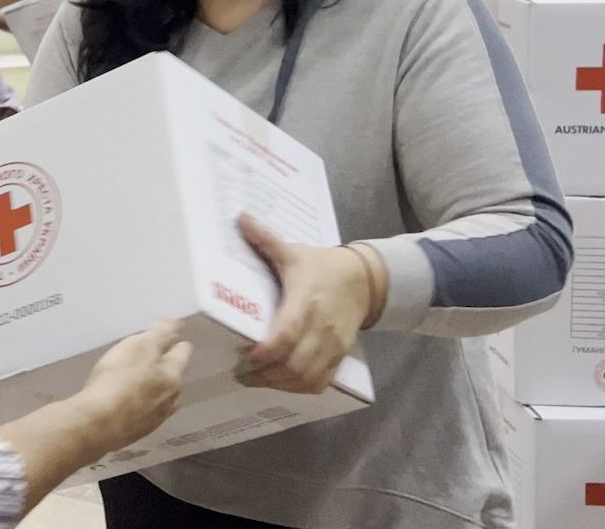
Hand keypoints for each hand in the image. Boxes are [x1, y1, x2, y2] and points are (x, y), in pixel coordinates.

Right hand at [76, 320, 190, 451]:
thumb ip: (159, 334)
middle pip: (173, 376)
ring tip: (137, 381)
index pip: (183, 352)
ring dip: (154, 387)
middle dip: (164, 366)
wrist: (98, 423)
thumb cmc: (118, 379)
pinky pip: (145, 412)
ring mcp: (156, 418)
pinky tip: (125, 402)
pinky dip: (139, 404)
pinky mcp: (140, 431)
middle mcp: (171, 398)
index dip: (174, 340)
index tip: (167, 334)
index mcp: (173, 375)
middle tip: (147, 357)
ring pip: (161, 396)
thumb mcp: (137, 346)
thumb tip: (176, 323)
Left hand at [236, 215, 375, 393]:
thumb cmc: (322, 266)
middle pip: (294, 364)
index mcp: (306, 301)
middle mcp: (322, 328)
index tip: (244, 355)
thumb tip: (240, 218)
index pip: (287, 335)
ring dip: (278, 383)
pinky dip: (298, 388)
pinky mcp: (340, 356)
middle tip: (240, 370)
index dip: (265, 351)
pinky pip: (321, 382)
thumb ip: (266, 239)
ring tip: (254, 378)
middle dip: (265, 373)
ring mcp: (333, 345)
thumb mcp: (294, 252)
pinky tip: (279, 382)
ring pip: (306, 378)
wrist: (364, 280)